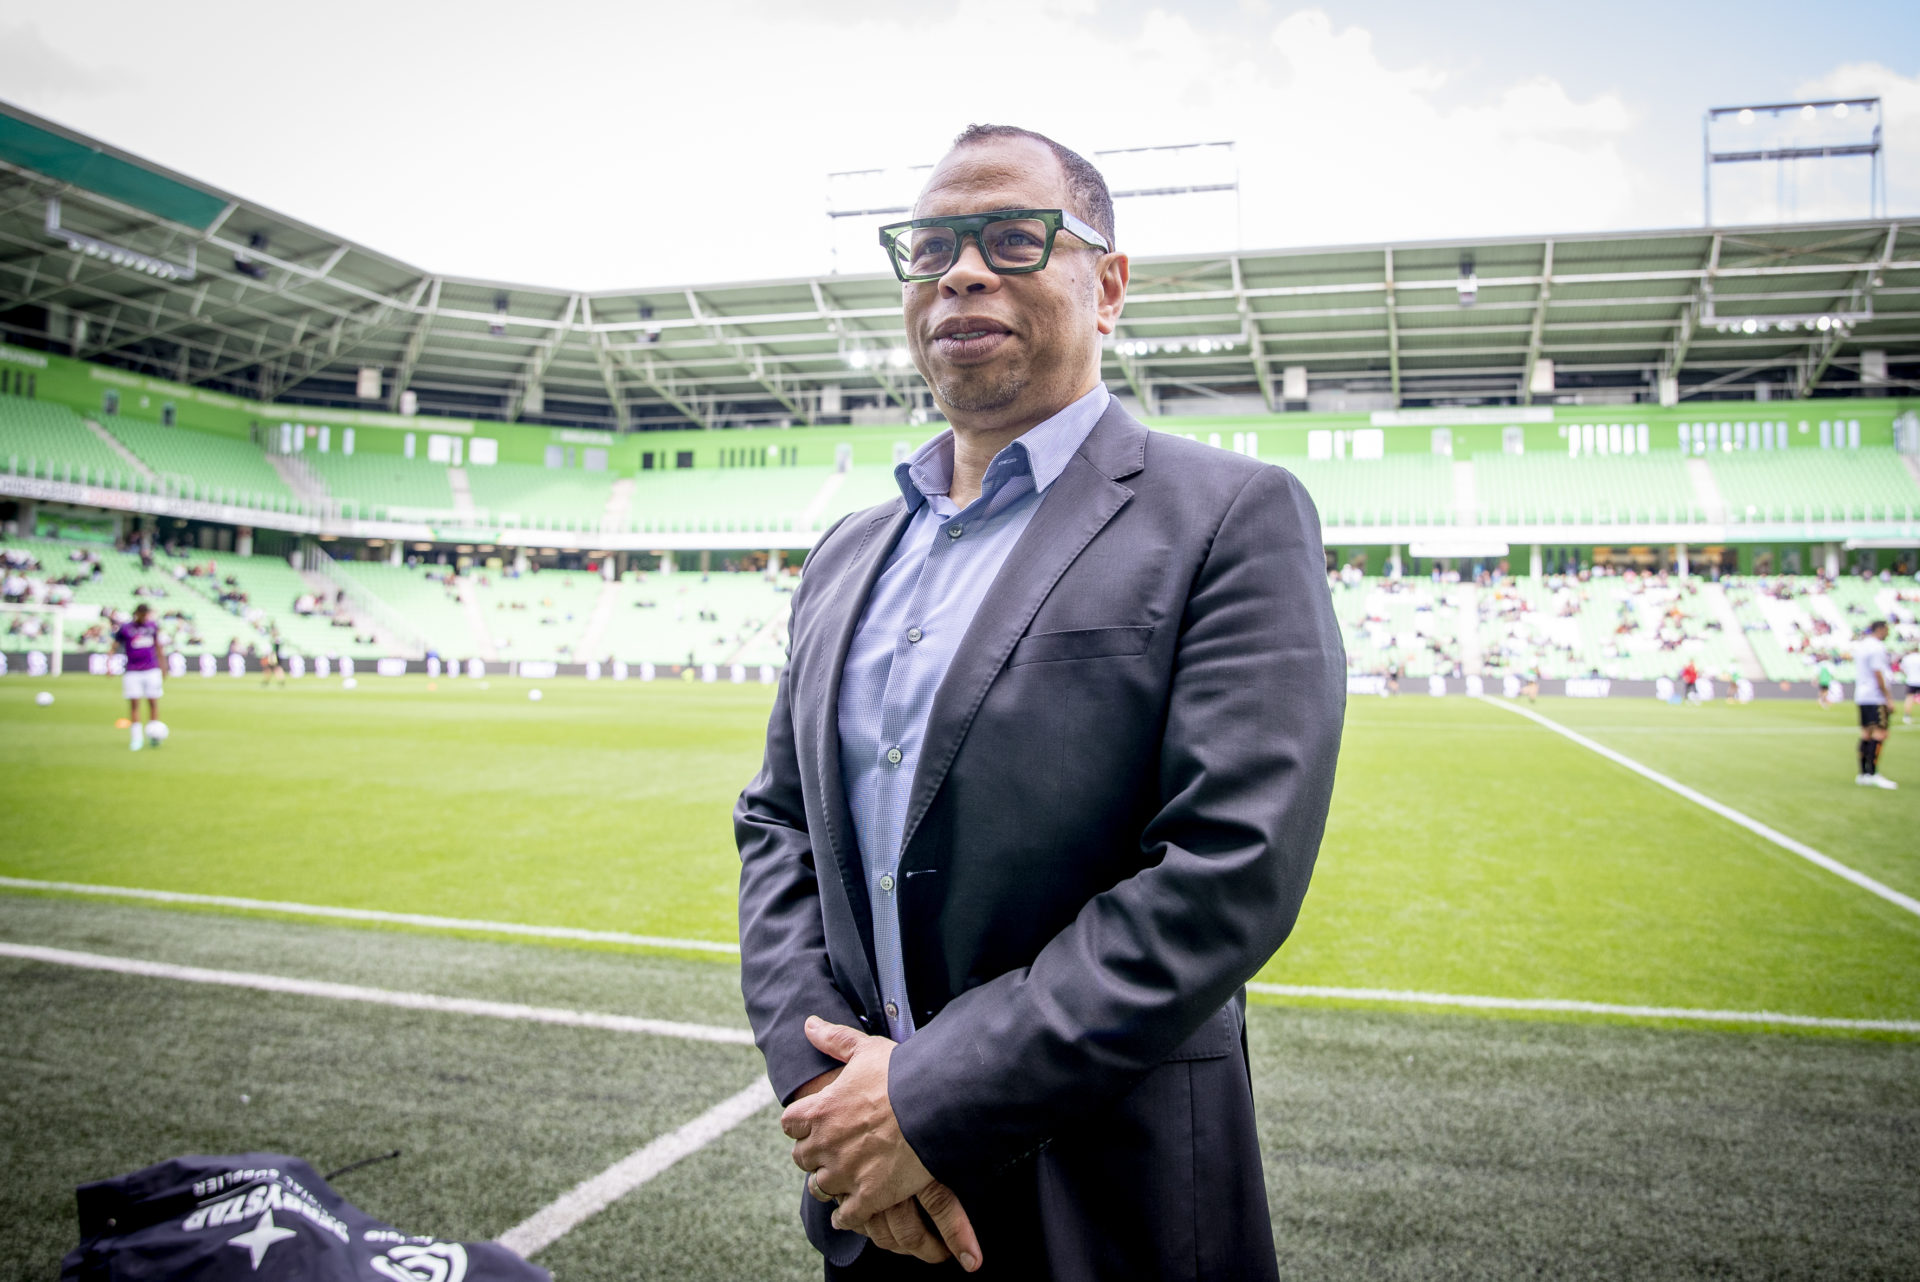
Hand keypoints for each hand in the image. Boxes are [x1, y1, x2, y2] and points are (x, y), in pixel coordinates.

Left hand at [782, 1016, 980, 1270]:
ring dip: (829, 1183)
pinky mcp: (868, 1196)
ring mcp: (845, 1173)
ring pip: (820, 1188)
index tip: (814, 1123)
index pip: (789, 1124)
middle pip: (801, 1158)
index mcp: (819, 1110)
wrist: (935, 1104)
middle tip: (830, 1150)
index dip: (801, 1124)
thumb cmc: (901, 1074)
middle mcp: (825, 1144)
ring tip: (843, 1178)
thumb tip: (808, 1024)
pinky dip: (846, 1215)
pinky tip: (852, 1211)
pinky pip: (845, 1216)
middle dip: (814, 1154)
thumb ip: (834, 1039)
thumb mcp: (865, 1049)